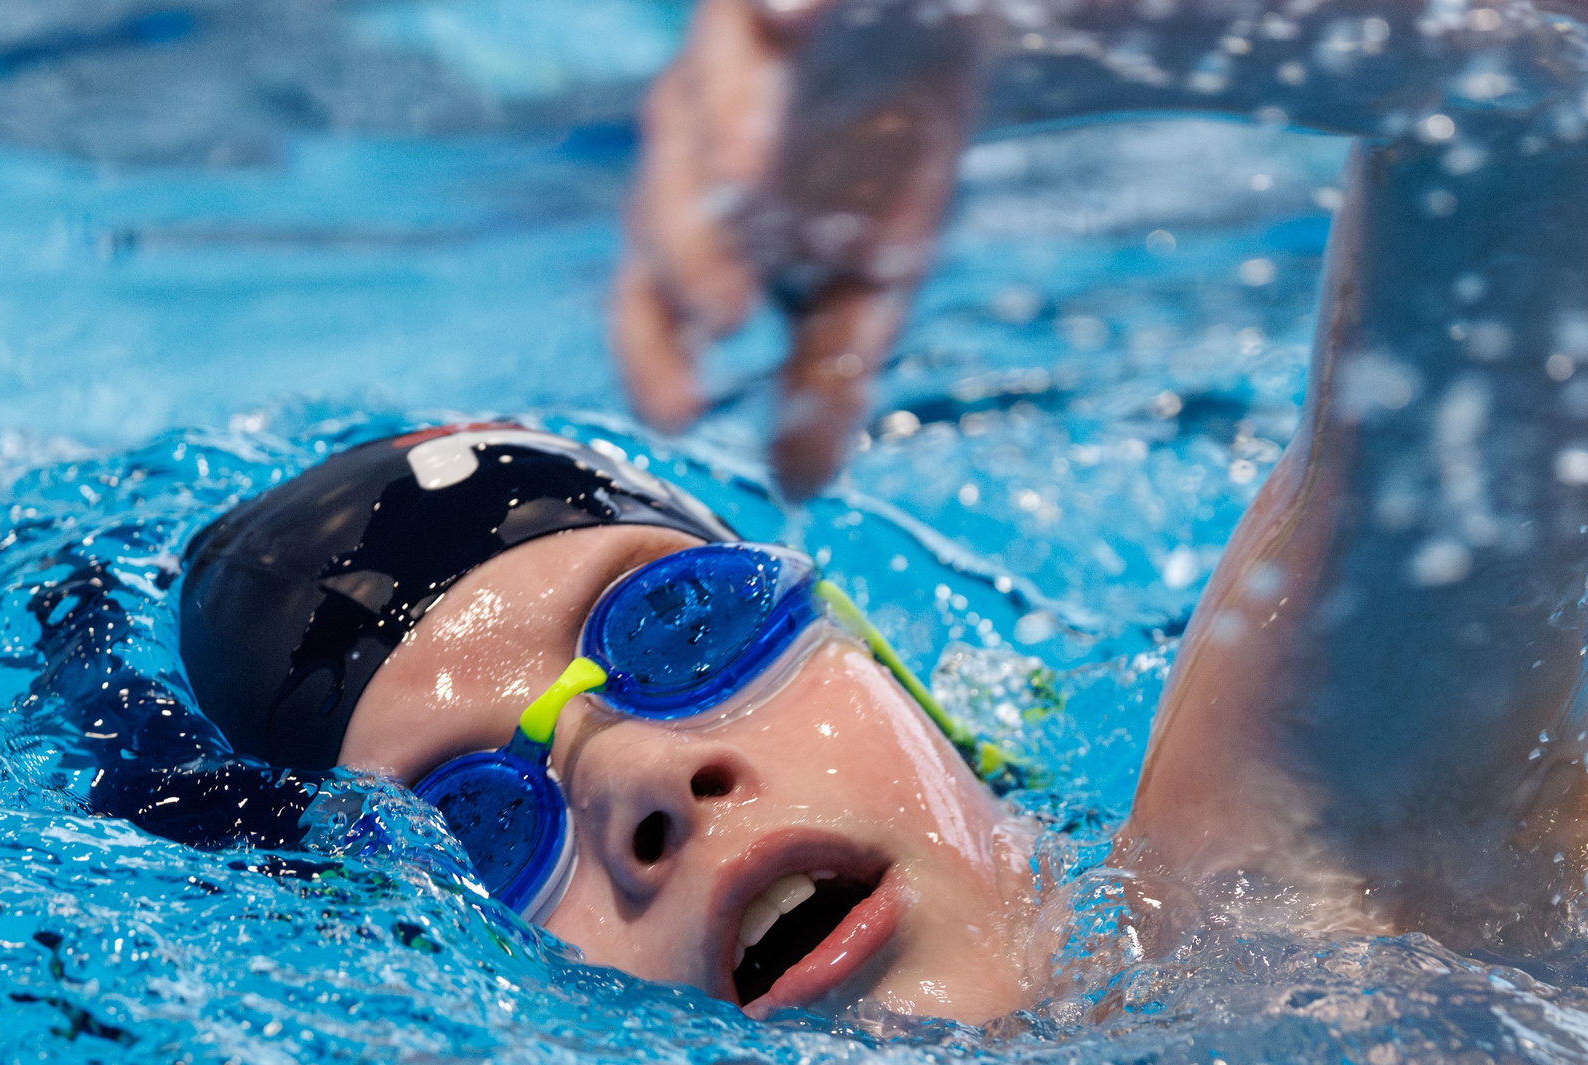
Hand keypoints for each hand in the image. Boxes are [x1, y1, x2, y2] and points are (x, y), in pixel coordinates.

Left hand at [611, 0, 984, 499]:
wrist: (937, 8)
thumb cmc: (885, 145)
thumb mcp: (867, 282)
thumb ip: (826, 379)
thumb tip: (799, 493)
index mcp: (712, 219)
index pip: (650, 293)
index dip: (654, 353)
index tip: (682, 416)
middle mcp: (705, 133)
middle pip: (665, 194)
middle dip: (690, 252)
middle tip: (726, 314)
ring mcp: (739, 47)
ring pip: (706, 91)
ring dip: (727, 133)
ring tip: (749, 178)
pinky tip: (791, 20)